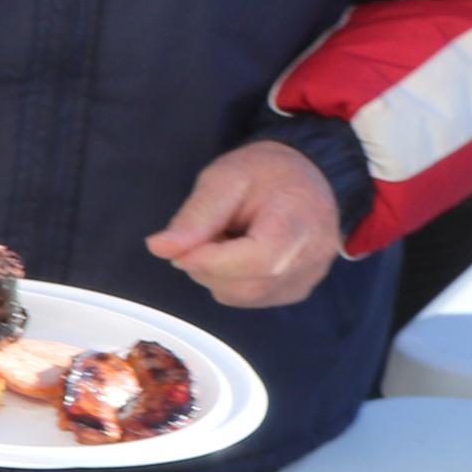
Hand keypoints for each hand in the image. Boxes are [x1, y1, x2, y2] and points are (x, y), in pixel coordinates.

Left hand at [146, 138, 343, 308]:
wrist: (305, 175)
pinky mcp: (295, 290)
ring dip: (216, 272)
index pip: (256, 262)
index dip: (209, 260)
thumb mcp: (225, 178)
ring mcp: (305, 279)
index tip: (181, 246)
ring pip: (241, 296)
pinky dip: (231, 279)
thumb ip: (195, 216)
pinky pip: (249, 297)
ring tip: (227, 236)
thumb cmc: (268, 173)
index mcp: (297, 225)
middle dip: (207, 264)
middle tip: (207, 230)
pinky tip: (239, 251)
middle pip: (244, 286)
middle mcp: (310, 261)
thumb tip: (160, 249)